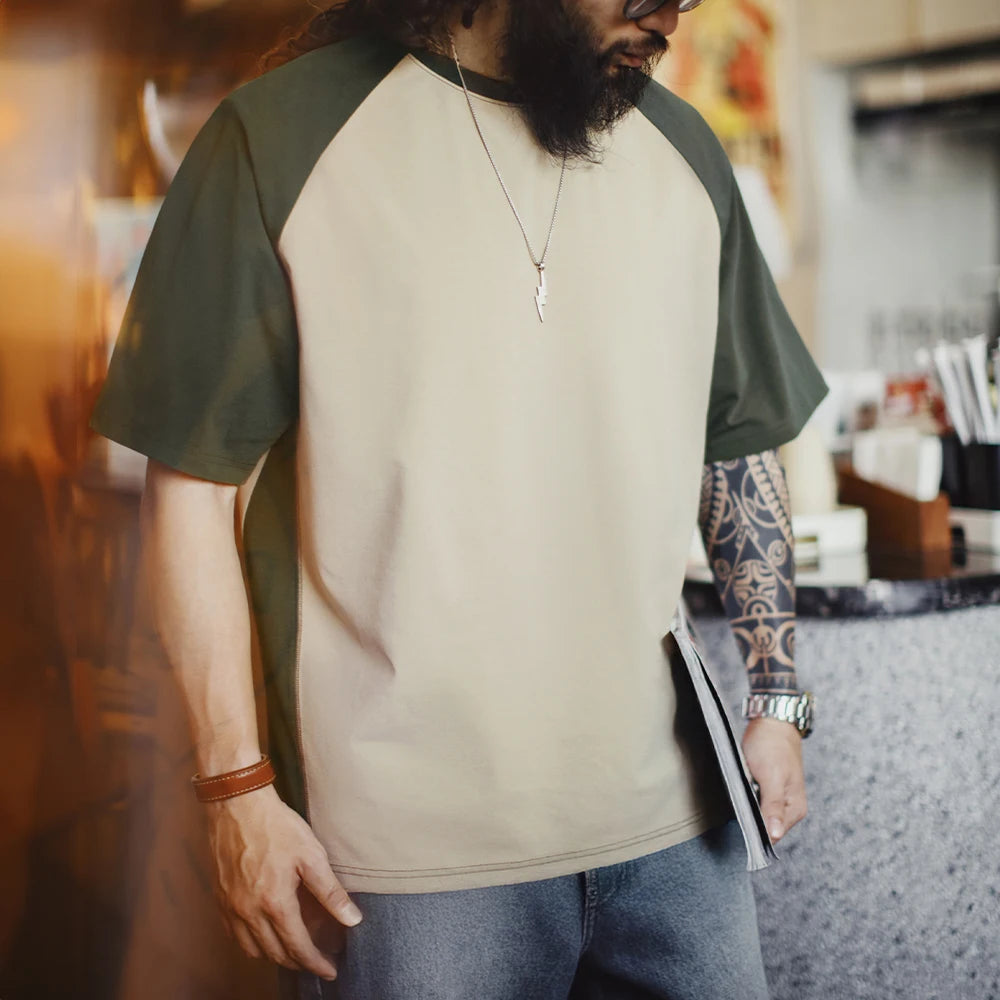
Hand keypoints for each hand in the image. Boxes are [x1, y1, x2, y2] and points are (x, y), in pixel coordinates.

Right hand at [206, 785, 360, 979]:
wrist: (237, 804)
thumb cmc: (276, 826)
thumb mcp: (311, 855)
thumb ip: (330, 892)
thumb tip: (352, 919)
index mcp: (275, 903)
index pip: (298, 947)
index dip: (315, 963)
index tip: (330, 971)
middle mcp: (249, 912)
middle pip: (275, 954)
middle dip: (298, 962)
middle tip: (316, 961)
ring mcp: (231, 907)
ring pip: (252, 950)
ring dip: (274, 956)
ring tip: (294, 950)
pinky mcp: (220, 898)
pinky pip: (234, 935)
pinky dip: (252, 943)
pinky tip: (265, 934)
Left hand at [741, 716, 806, 844]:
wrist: (772, 722)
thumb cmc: (773, 746)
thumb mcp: (772, 777)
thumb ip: (773, 806)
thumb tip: (775, 834)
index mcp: (794, 809)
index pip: (773, 835)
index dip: (755, 832)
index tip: (740, 822)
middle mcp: (788, 808)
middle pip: (764, 826)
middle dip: (749, 818)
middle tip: (738, 802)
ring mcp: (778, 799)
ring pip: (757, 814)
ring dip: (747, 807)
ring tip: (741, 791)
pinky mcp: (767, 789)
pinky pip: (754, 801)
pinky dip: (746, 797)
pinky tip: (741, 788)